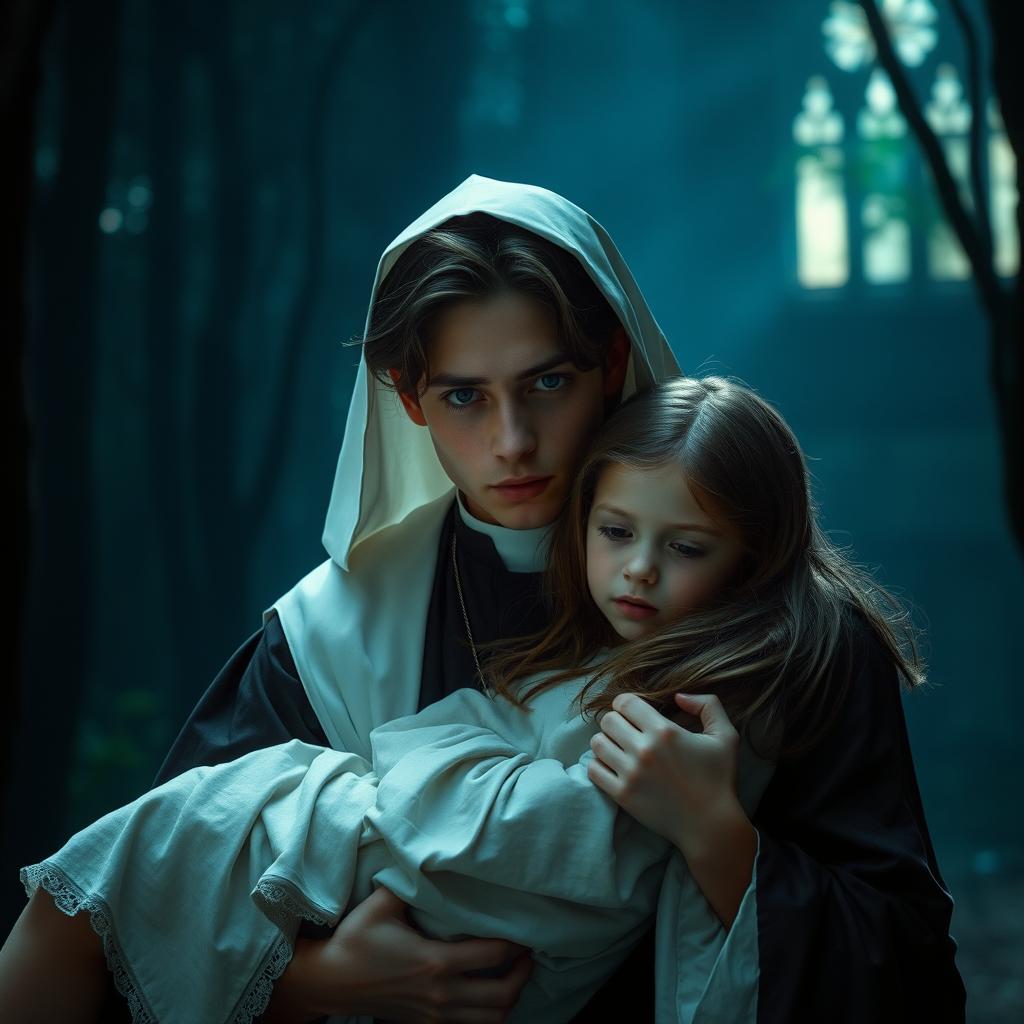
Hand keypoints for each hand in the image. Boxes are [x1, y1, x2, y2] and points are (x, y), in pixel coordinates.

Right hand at [264, 885, 532, 1023]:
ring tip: (515, 977)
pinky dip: (488, 1016)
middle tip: (529, 956)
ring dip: (510, 999)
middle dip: (522, 975)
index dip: (516, 944)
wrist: (330, 982)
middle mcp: (441, 993)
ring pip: (491, 1019)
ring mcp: (434, 1014)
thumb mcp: (382, 904)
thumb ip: (408, 881)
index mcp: (435, 962)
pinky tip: (490, 997)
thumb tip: (426, 856)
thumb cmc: (355, 940)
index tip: (526, 932)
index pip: (492, 955)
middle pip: (501, 995)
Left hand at [586, 692, 740, 851]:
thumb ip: (707, 705)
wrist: (710, 825)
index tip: (632, 713)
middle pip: (608, 720)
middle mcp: (644, 749)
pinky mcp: (623, 795)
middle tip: (626, 732)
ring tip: (618, 749)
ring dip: (606, 742)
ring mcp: (631, 773)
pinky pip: (594, 770)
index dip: (626, 704)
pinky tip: (613, 767)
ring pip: (597, 743)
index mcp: (665, 731)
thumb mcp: (726, 736)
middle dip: (616, 722)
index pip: (625, 702)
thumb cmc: (718, 779)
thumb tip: (678, 696)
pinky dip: (599, 765)